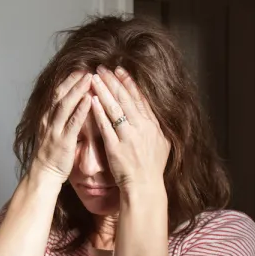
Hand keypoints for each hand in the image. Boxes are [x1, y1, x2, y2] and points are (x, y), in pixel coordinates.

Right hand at [33, 71, 92, 180]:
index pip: (57, 93)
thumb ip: (61, 118)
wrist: (44, 174)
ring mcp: (55, 130)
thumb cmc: (52, 154)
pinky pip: (72, 123)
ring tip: (89, 78)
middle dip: (73, 80)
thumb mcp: (53, 131)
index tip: (80, 69)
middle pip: (59, 94)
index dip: (68, 80)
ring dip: (77, 90)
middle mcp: (48, 120)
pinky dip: (81, 110)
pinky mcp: (63, 141)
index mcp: (47, 117)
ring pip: (65, 105)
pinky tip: (89, 100)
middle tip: (86, 68)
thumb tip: (73, 104)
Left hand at [89, 66, 171, 190]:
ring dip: (104, 91)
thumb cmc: (152, 167)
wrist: (145, 186)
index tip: (119, 69)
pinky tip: (91, 100)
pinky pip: (106, 126)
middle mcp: (141, 128)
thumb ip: (157, 126)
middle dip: (113, 81)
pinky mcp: (115, 147)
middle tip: (102, 68)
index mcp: (152, 125)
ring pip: (115, 109)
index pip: (139, 98)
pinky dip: (99, 112)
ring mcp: (128, 137)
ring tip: (93, 78)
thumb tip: (154, 112)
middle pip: (126, 99)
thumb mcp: (162, 143)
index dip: (128, 82)